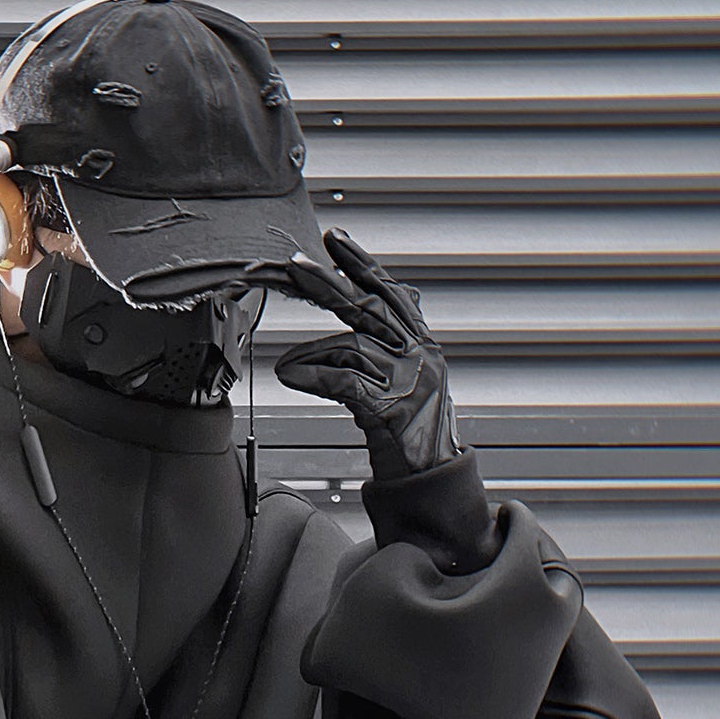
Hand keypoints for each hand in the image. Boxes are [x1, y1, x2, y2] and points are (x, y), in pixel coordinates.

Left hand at [249, 230, 461, 480]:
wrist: (432, 480)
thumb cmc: (412, 433)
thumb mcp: (406, 380)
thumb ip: (391, 345)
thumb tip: (375, 310)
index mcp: (422, 343)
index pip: (391, 292)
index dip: (362, 264)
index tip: (334, 239)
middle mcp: (420, 355)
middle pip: (369, 307)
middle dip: (329, 284)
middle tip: (295, 265)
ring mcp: (409, 380)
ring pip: (352, 346)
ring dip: (310, 353)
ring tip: (286, 366)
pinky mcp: (392, 408)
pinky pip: (344, 382)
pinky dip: (313, 376)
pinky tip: (291, 375)